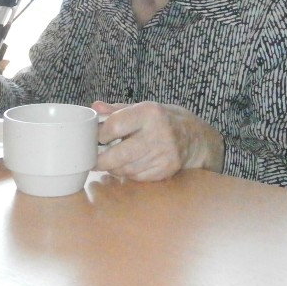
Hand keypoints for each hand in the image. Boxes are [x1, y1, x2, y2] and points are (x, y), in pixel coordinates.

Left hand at [93, 100, 223, 181]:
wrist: (195, 137)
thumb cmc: (163, 119)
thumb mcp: (143, 108)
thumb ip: (117, 110)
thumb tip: (94, 107)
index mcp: (150, 112)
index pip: (114, 126)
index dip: (99, 135)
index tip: (93, 138)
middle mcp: (158, 133)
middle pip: (118, 154)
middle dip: (100, 160)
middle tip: (91, 159)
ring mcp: (164, 154)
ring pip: (125, 169)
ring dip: (112, 167)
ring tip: (109, 160)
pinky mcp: (166, 170)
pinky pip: (137, 177)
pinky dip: (127, 173)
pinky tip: (126, 165)